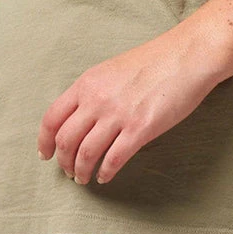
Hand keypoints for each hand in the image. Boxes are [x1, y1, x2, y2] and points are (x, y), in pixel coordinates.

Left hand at [36, 26, 219, 184]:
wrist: (186, 55)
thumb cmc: (155, 60)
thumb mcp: (112, 69)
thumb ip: (94, 91)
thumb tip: (82, 118)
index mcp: (88, 82)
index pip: (52, 118)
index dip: (45, 141)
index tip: (46, 154)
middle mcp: (97, 99)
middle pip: (66, 140)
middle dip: (64, 162)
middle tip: (68, 171)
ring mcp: (118, 115)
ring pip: (86, 154)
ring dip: (81, 171)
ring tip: (85, 178)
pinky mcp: (140, 129)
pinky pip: (113, 160)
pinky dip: (105, 173)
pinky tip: (106, 176)